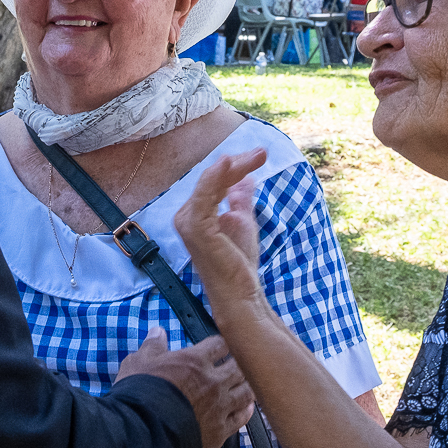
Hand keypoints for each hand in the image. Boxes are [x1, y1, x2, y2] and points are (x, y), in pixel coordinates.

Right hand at [115, 327, 252, 447]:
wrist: (144, 433)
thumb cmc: (140, 398)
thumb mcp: (139, 363)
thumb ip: (152, 346)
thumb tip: (157, 333)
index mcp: (195, 361)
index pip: (220, 344)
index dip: (222, 343)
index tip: (222, 345)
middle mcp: (213, 382)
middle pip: (239, 366)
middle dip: (239, 363)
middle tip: (238, 363)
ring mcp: (219, 407)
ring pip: (246, 392)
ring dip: (246, 386)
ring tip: (245, 384)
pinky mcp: (220, 431)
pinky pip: (241, 419)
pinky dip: (245, 412)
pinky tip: (246, 409)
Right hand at [175, 151, 269, 325]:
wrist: (240, 293)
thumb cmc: (238, 264)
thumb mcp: (242, 223)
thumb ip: (240, 200)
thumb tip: (245, 179)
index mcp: (195, 214)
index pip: (214, 181)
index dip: (235, 166)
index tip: (258, 156)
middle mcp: (186, 215)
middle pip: (212, 179)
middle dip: (237, 163)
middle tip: (261, 153)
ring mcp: (188, 221)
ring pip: (211, 182)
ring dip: (234, 166)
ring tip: (258, 156)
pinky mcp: (195, 227)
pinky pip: (204, 195)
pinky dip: (214, 177)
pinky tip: (229, 162)